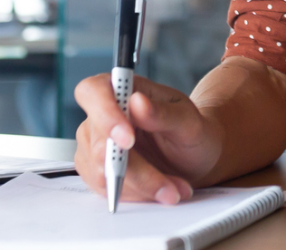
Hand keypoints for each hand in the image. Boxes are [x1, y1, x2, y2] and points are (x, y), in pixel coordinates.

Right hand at [73, 73, 223, 204]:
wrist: (192, 157)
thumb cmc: (191, 131)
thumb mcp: (189, 121)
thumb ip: (163, 113)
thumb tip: (137, 102)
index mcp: (123, 90)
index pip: (94, 92)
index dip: (104, 114)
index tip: (128, 140)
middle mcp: (101, 115)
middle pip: (100, 144)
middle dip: (136, 170)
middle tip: (168, 185)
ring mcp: (94, 144)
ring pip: (102, 173)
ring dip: (142, 186)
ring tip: (174, 188)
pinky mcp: (95, 171)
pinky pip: (107, 189)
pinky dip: (137, 194)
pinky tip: (161, 191)